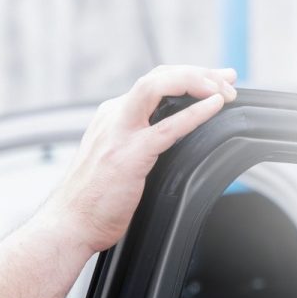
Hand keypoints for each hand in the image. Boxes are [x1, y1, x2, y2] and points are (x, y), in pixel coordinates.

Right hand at [36, 64, 236, 255]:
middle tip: (228, 83)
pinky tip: (215, 106)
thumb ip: (136, 144)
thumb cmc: (91, 202)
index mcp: (111, 117)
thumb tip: (166, 145)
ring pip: (159, 85)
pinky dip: (196, 113)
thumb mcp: (114, 160)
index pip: (153, 82)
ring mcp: (120, 133)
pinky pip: (168, 127)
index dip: (188, 75)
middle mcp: (114, 116)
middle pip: (160, 75)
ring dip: (197, 82)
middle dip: (198, 73)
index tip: (216, 81)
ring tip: (224, 92)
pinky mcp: (129, 155)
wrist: (68, 225)